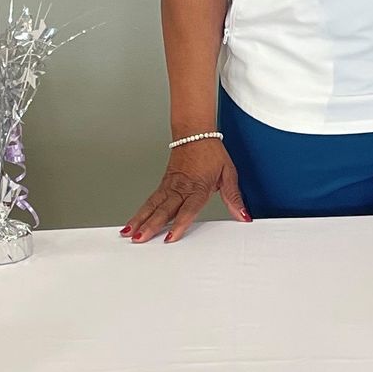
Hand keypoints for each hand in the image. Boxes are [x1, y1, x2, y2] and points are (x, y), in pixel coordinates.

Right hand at [123, 140, 249, 242]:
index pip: (187, 209)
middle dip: (151, 226)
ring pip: (152, 206)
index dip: (178, 224)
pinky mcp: (163, 184)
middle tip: (141, 239)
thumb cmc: (211, 152)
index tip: (169, 237)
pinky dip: (140, 212)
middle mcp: (181, 187)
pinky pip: (150, 200)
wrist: (195, 132)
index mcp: (198, 187)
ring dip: (140, 220)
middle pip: (164, 210)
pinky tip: (132, 222)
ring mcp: (169, 186)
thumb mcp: (228, 174)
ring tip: (129, 233)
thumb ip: (233, 197)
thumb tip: (243, 216)